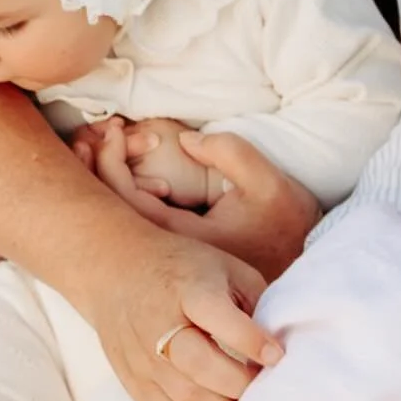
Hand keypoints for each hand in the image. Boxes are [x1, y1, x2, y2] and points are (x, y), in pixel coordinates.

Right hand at [75, 227, 281, 400]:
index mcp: (188, 289)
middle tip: (268, 389)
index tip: (278, 356)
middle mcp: (159, 325)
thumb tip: (282, 344)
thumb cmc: (184, 269)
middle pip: (199, 366)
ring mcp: (143, 359)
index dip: (251, 340)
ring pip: (185, 398)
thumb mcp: (225, 268)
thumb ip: (255, 301)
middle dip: (240, 384)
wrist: (116, 271)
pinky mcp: (135, 383)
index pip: (219, 318)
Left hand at [79, 125, 318, 282]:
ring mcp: (173, 256)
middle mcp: (169, 254)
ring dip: (107, 182)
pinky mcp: (180, 253)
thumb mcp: (270, 183)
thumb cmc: (290, 227)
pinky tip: (128, 173)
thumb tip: (185, 139)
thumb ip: (230, 153)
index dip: (110, 162)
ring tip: (100, 148)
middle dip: (95, 170)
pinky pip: (139, 223)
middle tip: (93, 135)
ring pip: (122, 221)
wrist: (308, 269)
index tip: (115, 131)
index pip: (126, 200)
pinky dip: (125, 195)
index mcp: (183, 239)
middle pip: (112, 214)